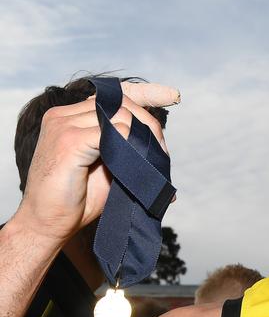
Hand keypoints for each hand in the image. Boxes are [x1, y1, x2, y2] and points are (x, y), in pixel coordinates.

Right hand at [14, 84, 173, 243]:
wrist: (48, 223)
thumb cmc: (78, 198)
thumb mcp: (108, 165)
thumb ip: (125, 145)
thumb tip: (159, 142)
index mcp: (73, 116)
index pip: (113, 93)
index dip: (146, 92)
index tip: (173, 95)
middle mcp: (66, 114)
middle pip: (124, 105)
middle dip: (151, 129)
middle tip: (162, 158)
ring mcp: (65, 124)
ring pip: (123, 117)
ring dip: (144, 142)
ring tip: (149, 167)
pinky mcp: (69, 140)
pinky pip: (116, 132)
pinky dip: (130, 150)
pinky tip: (129, 167)